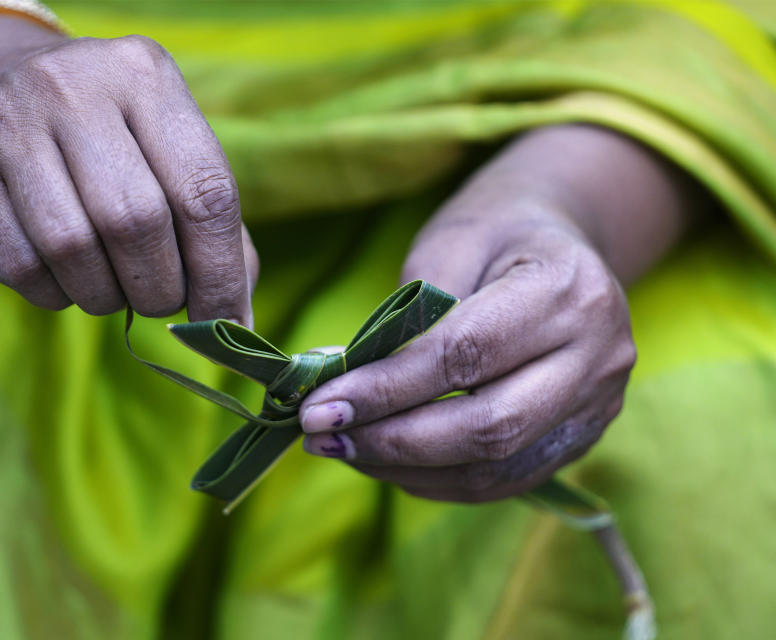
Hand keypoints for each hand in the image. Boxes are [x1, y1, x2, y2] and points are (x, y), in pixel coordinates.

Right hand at [0, 33, 256, 319]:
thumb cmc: (106, 135)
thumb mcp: (167, 147)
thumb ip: (213, 226)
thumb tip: (234, 322)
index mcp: (145, 76)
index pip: (204, 192)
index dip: (220, 273)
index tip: (225, 320)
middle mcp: (74, 88)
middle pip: (136, 223)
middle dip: (160, 287)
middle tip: (160, 298)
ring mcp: (8, 124)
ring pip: (73, 250)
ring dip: (106, 296)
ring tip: (115, 287)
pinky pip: (21, 268)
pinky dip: (56, 294)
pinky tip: (67, 276)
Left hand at [299, 201, 635, 501]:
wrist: (562, 244)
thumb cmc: (496, 234)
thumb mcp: (449, 244)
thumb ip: (408, 317)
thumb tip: (344, 389)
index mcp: (568, 292)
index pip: (466, 355)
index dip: (387, 389)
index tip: (319, 405)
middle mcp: (599, 357)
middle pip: (488, 427)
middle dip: (393, 441)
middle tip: (321, 436)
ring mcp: (598, 405)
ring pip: (495, 466)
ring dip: (407, 469)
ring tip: (343, 449)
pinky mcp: (581, 437)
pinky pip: (505, 479)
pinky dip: (438, 479)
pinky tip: (387, 462)